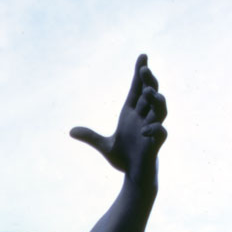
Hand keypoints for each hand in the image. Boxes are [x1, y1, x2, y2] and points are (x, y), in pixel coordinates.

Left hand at [70, 54, 166, 183]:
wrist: (133, 176)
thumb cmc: (122, 157)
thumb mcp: (104, 146)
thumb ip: (90, 137)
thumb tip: (71, 132)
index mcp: (131, 113)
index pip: (137, 88)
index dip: (140, 73)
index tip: (142, 56)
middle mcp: (143, 117)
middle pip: (151, 93)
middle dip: (149, 80)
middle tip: (144, 69)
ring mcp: (151, 128)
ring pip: (161, 109)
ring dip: (157, 99)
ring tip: (149, 92)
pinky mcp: (156, 143)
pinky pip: (160, 132)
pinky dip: (154, 129)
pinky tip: (143, 131)